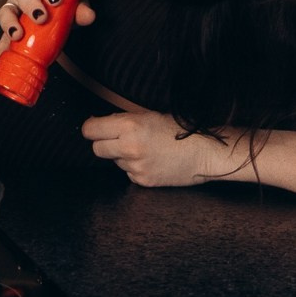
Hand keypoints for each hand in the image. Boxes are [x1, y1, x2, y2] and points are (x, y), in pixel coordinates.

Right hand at [0, 0, 95, 70]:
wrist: (52, 1)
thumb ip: (80, 6)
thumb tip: (88, 16)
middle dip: (29, 3)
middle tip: (41, 17)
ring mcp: (13, 5)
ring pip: (6, 8)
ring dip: (10, 22)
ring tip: (18, 34)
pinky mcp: (10, 24)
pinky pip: (1, 35)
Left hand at [83, 109, 243, 187]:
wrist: (205, 153)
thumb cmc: (180, 129)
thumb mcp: (149, 115)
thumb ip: (122, 119)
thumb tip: (97, 121)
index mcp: (129, 126)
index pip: (90, 130)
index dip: (92, 128)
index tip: (95, 127)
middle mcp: (129, 147)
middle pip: (96, 148)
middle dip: (103, 143)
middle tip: (118, 138)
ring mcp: (136, 167)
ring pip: (113, 161)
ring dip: (120, 155)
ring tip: (143, 148)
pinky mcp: (143, 181)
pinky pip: (127, 172)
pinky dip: (133, 167)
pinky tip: (150, 160)